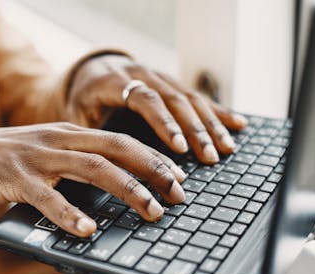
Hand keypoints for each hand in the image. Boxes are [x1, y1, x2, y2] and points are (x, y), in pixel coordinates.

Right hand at [0, 123, 186, 236]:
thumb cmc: (10, 159)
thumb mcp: (49, 153)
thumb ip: (79, 164)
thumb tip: (115, 185)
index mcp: (71, 134)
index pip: (122, 141)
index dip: (154, 157)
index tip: (179, 176)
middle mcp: (60, 140)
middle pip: (117, 150)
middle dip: (153, 171)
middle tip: (178, 194)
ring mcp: (39, 157)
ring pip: (92, 169)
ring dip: (126, 190)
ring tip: (150, 211)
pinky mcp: (16, 178)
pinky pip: (47, 197)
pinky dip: (69, 214)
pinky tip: (87, 230)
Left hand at [67, 55, 247, 163]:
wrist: (91, 68)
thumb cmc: (83, 97)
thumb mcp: (76, 113)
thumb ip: (90, 132)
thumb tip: (103, 164)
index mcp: (115, 81)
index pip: (145, 99)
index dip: (163, 123)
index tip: (179, 146)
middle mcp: (142, 74)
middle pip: (174, 99)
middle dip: (195, 129)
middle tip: (209, 155)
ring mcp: (159, 76)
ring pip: (190, 97)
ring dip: (210, 124)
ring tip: (225, 148)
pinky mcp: (171, 82)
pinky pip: (197, 96)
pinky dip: (218, 111)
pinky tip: (238, 124)